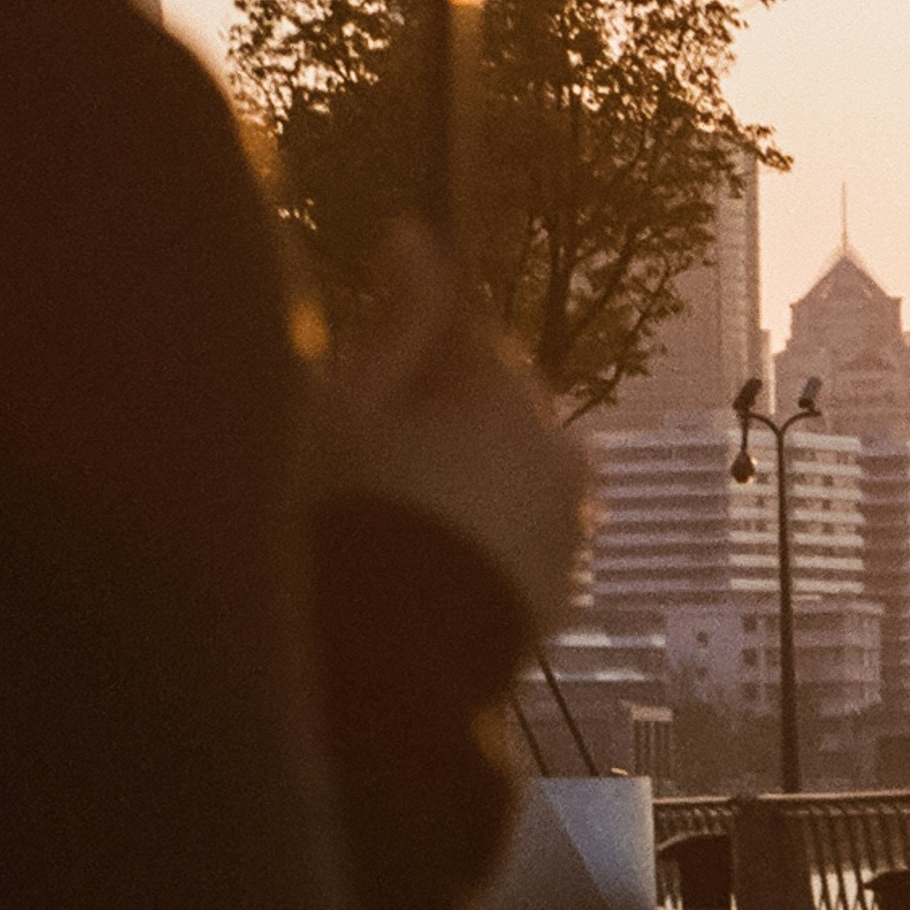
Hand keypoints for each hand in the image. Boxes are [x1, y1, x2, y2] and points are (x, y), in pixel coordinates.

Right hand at [294, 227, 586, 629]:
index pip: (464, 337)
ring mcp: (565, 527)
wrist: (384, 677)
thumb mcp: (344, 409)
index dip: (404, 363)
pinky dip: (482, 546)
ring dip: (464, 487)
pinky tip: (420, 578)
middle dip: (441, 425)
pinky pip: (520, 541)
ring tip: (390, 536)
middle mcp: (556, 451)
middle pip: (493, 408)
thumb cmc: (347, 524)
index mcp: (505, 394)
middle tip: (364, 475)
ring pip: (509, 475)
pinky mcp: (559, 593)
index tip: (359, 398)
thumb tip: (414, 233)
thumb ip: (395, 319)